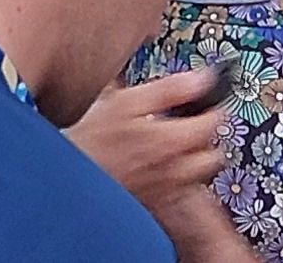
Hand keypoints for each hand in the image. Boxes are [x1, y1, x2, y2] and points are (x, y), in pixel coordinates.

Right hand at [64, 71, 229, 211]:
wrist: (67, 178)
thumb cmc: (91, 140)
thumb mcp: (127, 100)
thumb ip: (170, 89)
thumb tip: (202, 78)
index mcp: (172, 141)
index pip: (215, 123)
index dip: (213, 106)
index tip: (206, 99)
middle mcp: (174, 171)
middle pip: (213, 155)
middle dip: (207, 137)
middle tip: (192, 122)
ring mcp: (165, 191)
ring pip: (198, 176)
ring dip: (194, 158)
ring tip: (176, 143)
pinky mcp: (153, 203)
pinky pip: (179, 192)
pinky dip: (177, 178)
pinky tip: (158, 165)